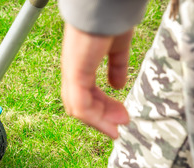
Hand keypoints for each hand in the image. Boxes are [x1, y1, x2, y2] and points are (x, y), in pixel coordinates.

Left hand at [60, 23, 132, 138]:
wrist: (106, 5)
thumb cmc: (111, 19)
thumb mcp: (118, 47)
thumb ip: (117, 65)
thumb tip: (118, 85)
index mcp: (81, 62)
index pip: (86, 92)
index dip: (103, 106)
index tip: (121, 116)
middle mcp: (73, 68)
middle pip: (81, 103)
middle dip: (102, 117)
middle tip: (120, 125)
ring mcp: (72, 71)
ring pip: (78, 107)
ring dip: (98, 121)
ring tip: (116, 129)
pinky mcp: (76, 72)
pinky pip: (80, 104)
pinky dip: (95, 119)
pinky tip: (110, 125)